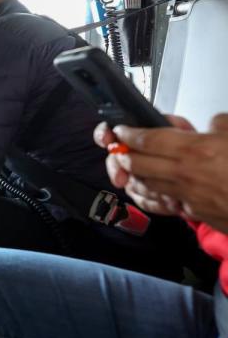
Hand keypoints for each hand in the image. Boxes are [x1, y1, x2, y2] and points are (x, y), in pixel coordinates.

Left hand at [94, 114, 227, 232]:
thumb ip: (221, 125)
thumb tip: (211, 124)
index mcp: (194, 150)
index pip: (147, 140)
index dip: (129, 134)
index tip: (121, 130)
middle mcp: (184, 175)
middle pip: (138, 164)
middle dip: (124, 155)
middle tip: (120, 148)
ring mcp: (188, 197)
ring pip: (148, 185)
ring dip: (136, 175)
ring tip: (132, 166)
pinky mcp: (196, 213)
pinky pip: (166, 201)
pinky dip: (155, 193)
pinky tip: (156, 188)